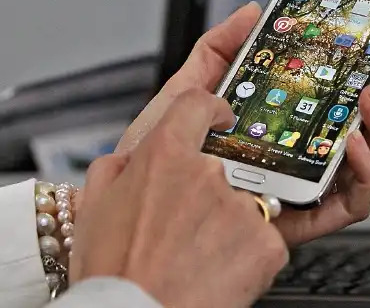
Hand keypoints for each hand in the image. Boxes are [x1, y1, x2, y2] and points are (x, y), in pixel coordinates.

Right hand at [71, 90, 288, 307]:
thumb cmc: (112, 273)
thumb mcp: (95, 206)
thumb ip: (119, 166)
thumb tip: (137, 154)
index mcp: (165, 157)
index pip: (198, 104)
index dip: (211, 108)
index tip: (219, 118)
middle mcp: (209, 174)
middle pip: (223, 167)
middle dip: (210, 193)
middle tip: (187, 228)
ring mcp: (242, 208)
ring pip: (244, 205)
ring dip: (228, 226)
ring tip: (199, 257)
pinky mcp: (267, 243)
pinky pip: (264, 238)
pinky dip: (248, 253)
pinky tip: (219, 270)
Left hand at [114, 2, 369, 246]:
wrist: (130, 205)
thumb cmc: (158, 155)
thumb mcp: (186, 92)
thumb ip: (219, 49)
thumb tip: (252, 12)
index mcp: (282, 129)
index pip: (335, 103)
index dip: (364, 75)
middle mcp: (300, 158)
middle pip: (359, 130)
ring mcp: (303, 188)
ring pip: (365, 165)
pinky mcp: (301, 220)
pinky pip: (350, 205)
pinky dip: (363, 176)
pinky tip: (351, 144)